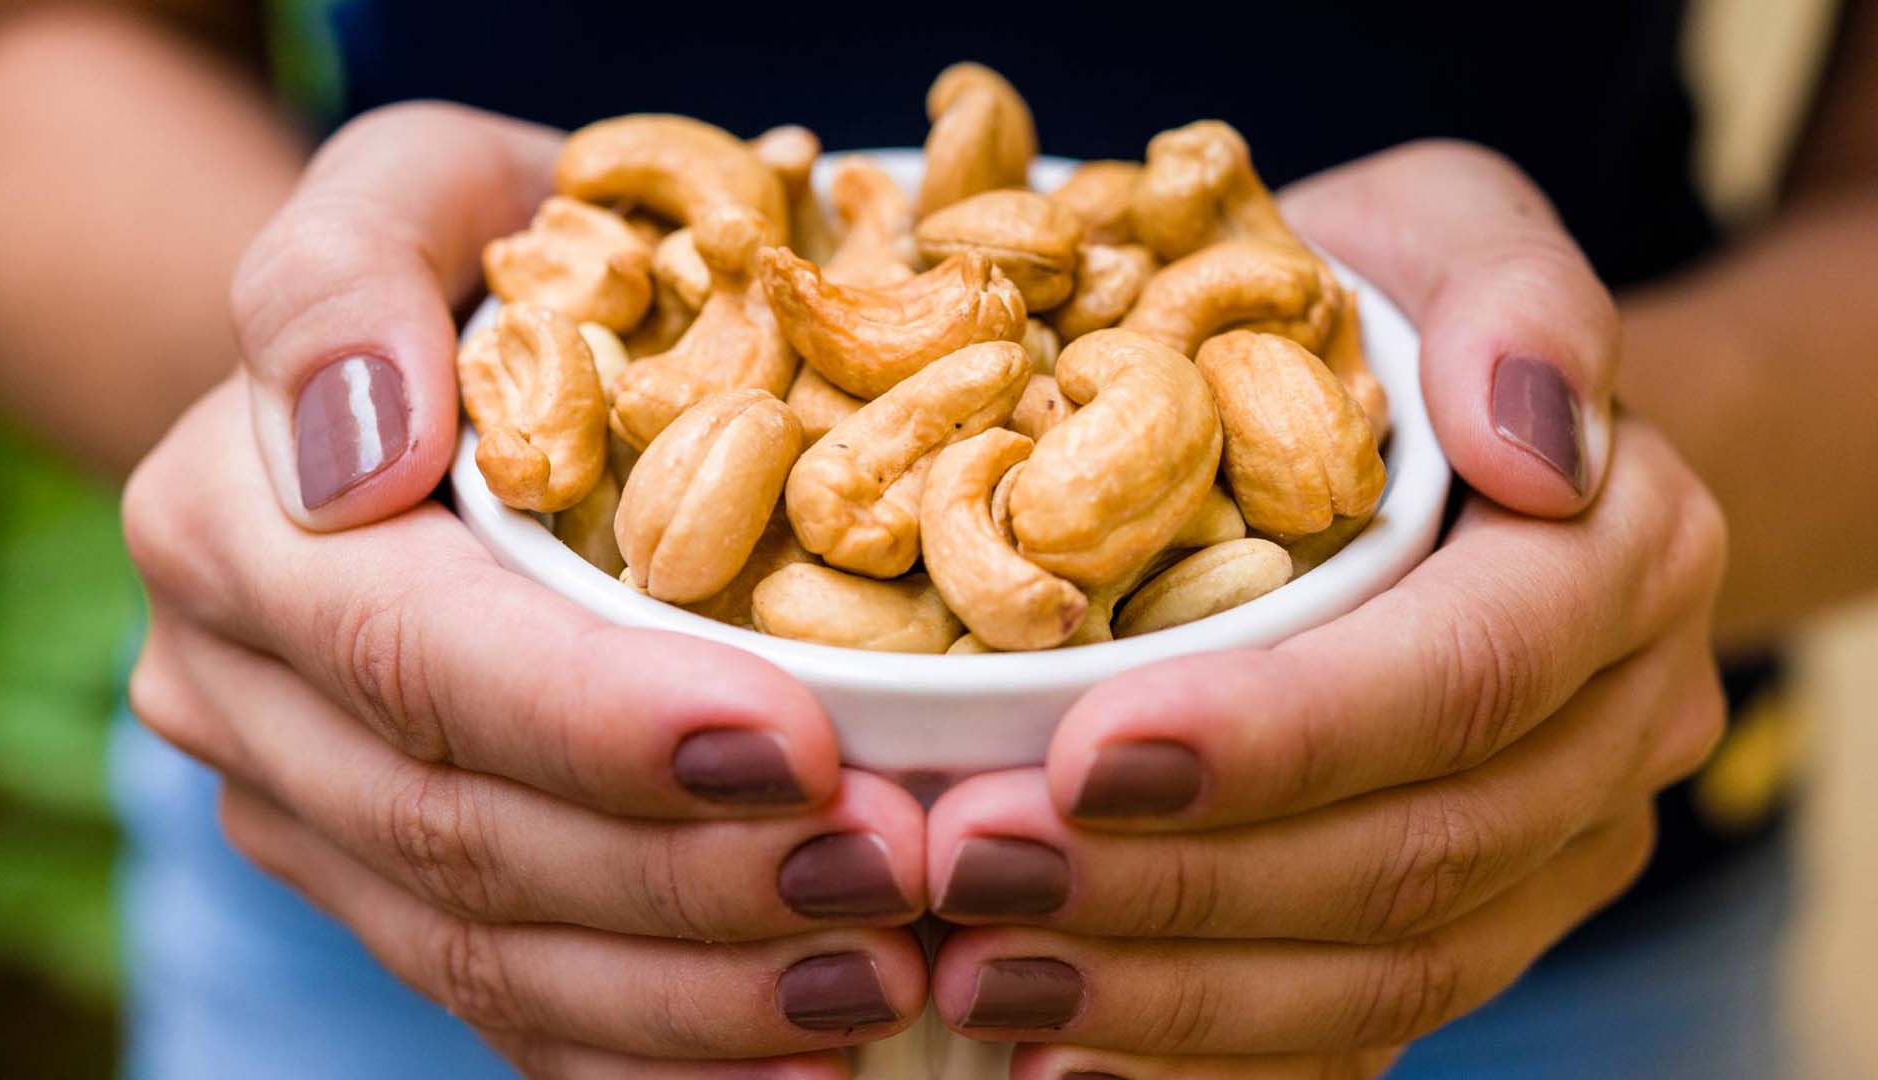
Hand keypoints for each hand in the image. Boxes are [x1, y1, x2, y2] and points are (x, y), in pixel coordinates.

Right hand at [126, 103, 928, 1076]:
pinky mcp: (392, 893)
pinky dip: (655, 1057)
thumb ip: (344, 278)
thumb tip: (355, 445)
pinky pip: (510, 1011)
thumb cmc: (479, 259)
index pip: (420, 657)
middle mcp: (248, 697)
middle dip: (692, 879)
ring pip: (492, 952)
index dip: (604, 721)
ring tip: (880, 977)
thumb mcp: (418, 193)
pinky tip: (795, 1062)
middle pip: (465, 834)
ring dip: (695, 992)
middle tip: (897, 876)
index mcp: (237, 530)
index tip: (802, 744)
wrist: (453, 368)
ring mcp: (313, 817)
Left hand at [922, 142, 1727, 1077]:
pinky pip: (1354, 1033)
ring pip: (1381, 973)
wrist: (1428, 429)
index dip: (1280, 735)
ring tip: (976, 968)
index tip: (1083, 751)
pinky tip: (1055, 1050)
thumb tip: (1541, 442)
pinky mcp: (1463, 921)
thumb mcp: (1447, 233)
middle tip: (969, 870)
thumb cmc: (1397, 314)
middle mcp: (1605, 730)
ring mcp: (1543, 851)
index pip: (1459, 678)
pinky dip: (1203, 1058)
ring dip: (1168, 995)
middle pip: (1411, 856)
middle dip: (1178, 885)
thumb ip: (1512, 299)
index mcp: (1617, 563)